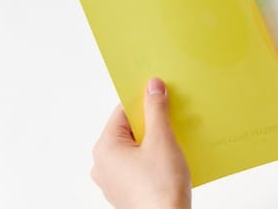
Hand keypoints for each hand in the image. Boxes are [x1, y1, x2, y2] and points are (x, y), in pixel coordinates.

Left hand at [91, 78, 190, 208]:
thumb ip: (156, 109)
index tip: (162, 96)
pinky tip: (170, 162)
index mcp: (105, 147)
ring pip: (135, 148)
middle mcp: (103, 164)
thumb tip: (152, 86)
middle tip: (173, 121)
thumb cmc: (160, 189)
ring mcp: (113, 180)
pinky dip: (153, 159)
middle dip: (152, 123)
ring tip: (174, 144)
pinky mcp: (126, 191)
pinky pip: (139, 165)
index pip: (123, 110)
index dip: (144, 101)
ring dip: (155, 142)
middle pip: (130, 129)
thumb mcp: (162, 140)